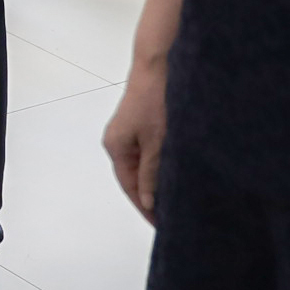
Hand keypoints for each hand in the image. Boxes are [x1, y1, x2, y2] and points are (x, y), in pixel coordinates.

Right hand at [103, 55, 168, 220]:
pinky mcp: (139, 125)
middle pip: (133, 178)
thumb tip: (148, 201)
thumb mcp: (155, 142)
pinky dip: (158, 166)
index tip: (160, 223)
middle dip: (150, 197)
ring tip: (174, 198)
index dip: (145, 206)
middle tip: (170, 216)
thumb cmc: (154, 100)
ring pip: (142, 166)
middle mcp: (118, 142)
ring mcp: (128, 133)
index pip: (129, 186)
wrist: (157, 66)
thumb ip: (151, 173)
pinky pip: (147, 153)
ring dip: (156, 181)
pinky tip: (172, 172)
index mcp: (116, 148)